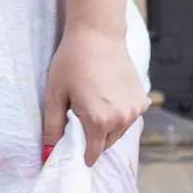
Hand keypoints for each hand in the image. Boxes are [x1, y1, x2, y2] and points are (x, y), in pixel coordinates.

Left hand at [43, 20, 148, 161]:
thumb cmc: (71, 63)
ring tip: (91, 109)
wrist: (98, 36)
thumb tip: (49, 150)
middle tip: (78, 127)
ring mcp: (135, 110)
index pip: (93, 152)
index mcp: (99, 121)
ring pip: (119, 131)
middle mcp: (122, 119)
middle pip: (107, 143)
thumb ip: (53, 125)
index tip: (75, 156)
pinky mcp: (143, 100)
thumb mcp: (55, 94)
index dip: (83, 156)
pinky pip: (129, 117)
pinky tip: (106, 98)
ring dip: (107, 129)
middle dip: (93, 141)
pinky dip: (119, 115)